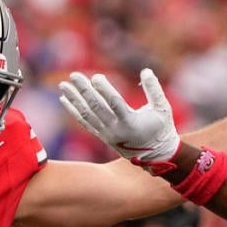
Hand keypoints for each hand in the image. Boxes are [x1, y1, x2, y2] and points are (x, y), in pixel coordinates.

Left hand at [59, 70, 179, 163]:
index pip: (114, 104)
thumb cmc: (161, 128)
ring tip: (63, 85)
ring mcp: (107, 134)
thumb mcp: (163, 108)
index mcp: (131, 122)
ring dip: (74, 99)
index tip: (96, 77)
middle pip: (96, 108)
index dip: (105, 90)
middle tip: (74, 75)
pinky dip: (74, 111)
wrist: (156, 155)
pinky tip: (65, 99)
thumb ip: (154, 89)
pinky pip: (85, 122)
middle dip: (84, 91)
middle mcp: (116, 130)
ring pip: (87, 115)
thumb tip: (145, 71)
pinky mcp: (102, 136)